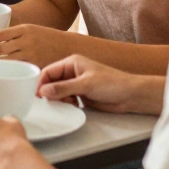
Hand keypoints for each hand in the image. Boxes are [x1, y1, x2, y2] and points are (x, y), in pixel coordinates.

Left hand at [0, 24, 72, 67]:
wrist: (70, 46)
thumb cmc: (49, 39)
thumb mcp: (33, 30)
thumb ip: (17, 35)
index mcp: (25, 29)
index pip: (1, 33)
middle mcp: (27, 41)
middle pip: (1, 47)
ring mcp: (31, 54)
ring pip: (7, 60)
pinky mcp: (35, 66)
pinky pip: (18, 69)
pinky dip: (7, 71)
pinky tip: (0, 73)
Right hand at [37, 55, 153, 113]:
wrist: (130, 95)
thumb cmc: (113, 83)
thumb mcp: (85, 85)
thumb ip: (63, 88)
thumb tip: (43, 91)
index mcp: (72, 63)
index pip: (49, 71)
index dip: (41, 82)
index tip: (37, 95)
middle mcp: (72, 72)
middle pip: (52, 82)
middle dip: (50, 92)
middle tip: (52, 101)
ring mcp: (76, 84)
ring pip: (58, 92)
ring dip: (59, 99)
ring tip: (67, 102)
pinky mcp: (81, 95)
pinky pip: (66, 99)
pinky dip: (66, 103)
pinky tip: (73, 105)